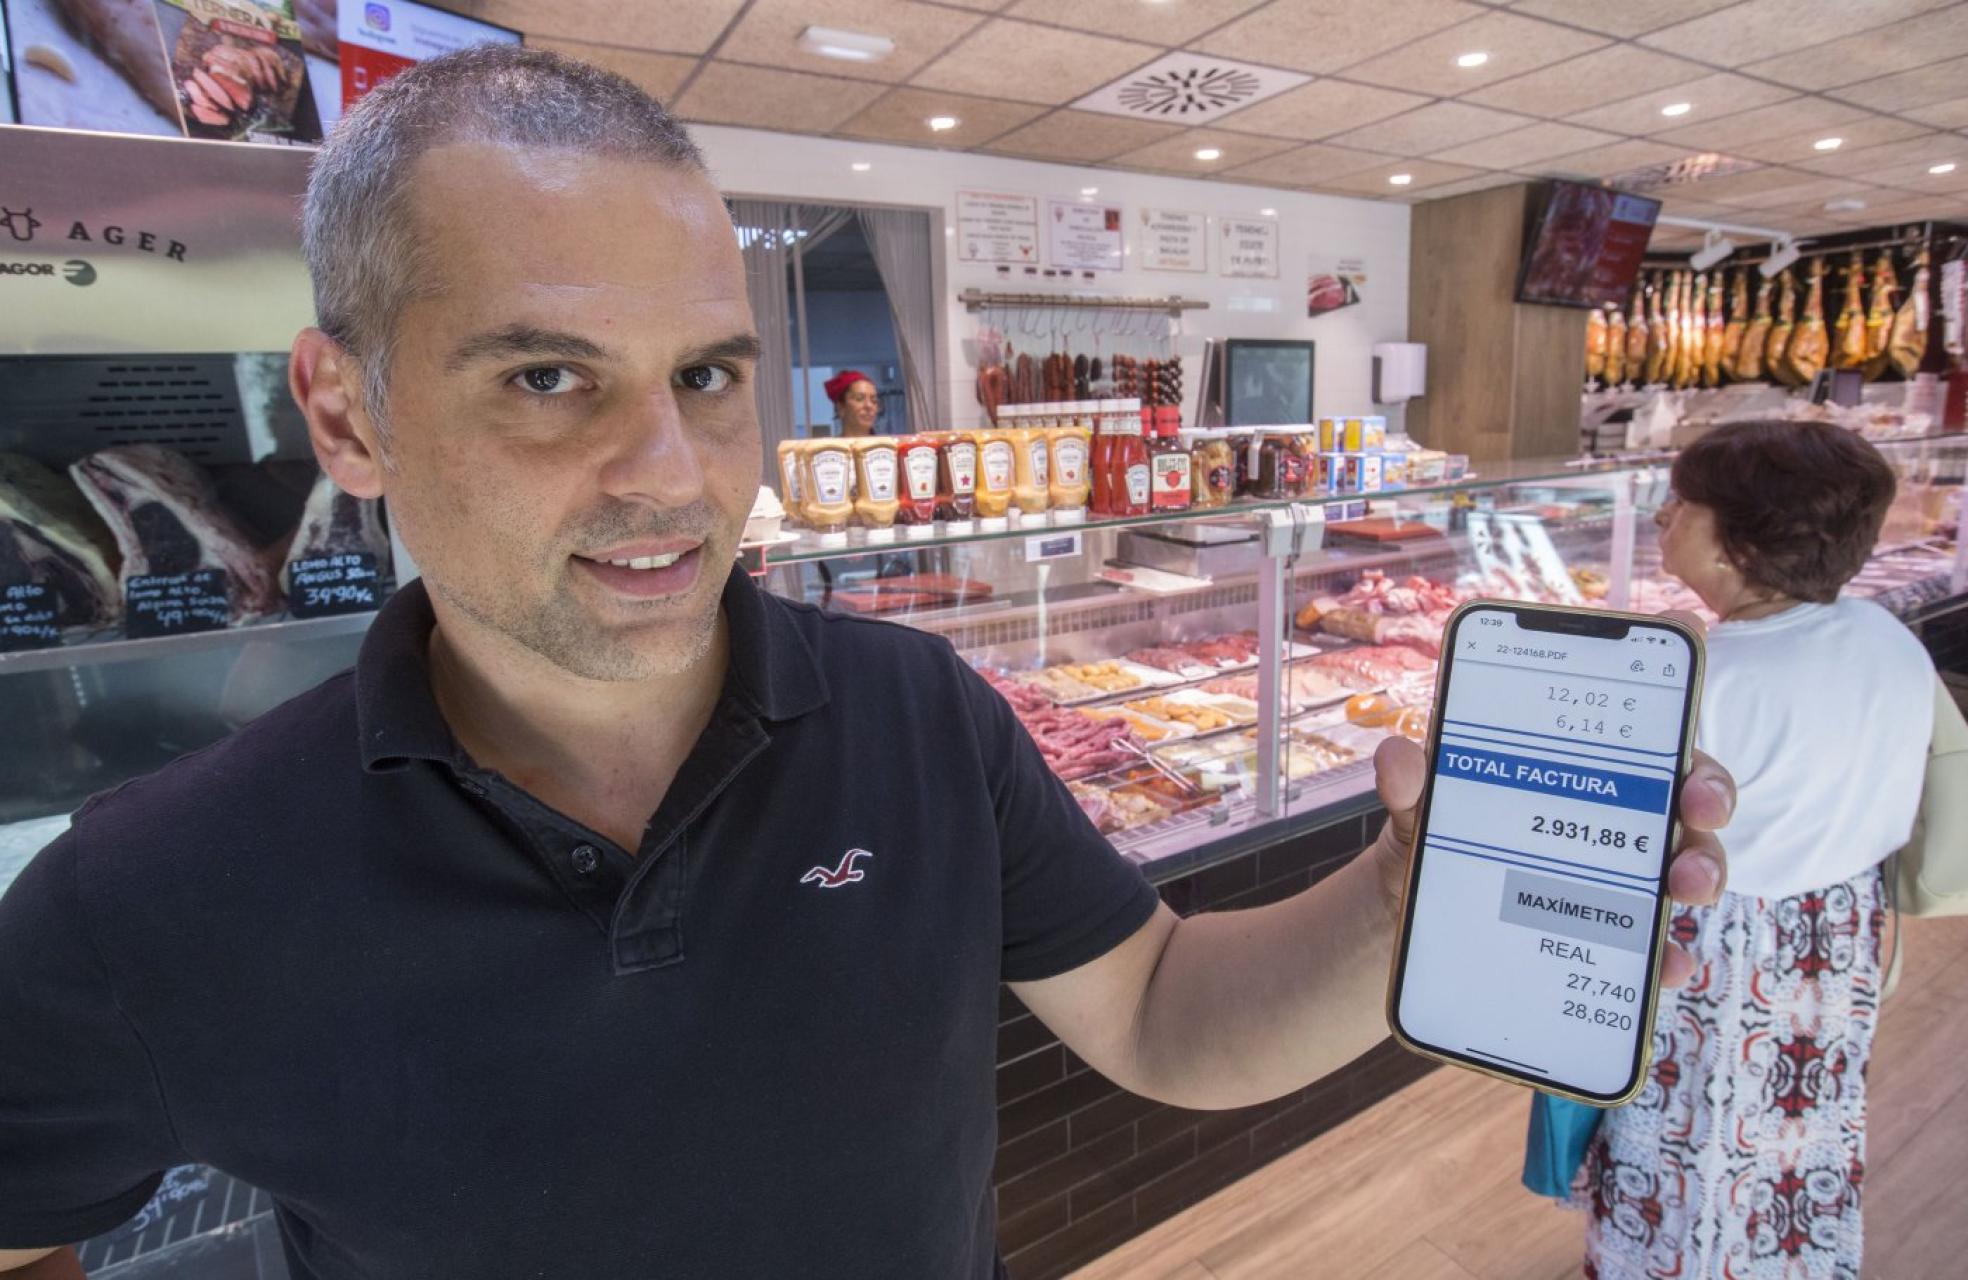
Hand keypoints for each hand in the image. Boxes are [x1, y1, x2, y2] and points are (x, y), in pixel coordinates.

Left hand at [1364, 737, 1733, 988]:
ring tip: (1682, 897)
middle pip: (1686, 813)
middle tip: (1694, 836)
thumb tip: (1396, 758)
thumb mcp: (1417, 805)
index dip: (1693, 765)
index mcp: (1582, 771)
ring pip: (1681, 875)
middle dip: (1706, 822)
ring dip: (1698, 881)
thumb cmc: (1432, 832)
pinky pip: (1647, 950)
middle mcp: (1614, 821)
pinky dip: (1663, 958)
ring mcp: (1615, 880)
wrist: (1407, 906)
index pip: (1659, 753)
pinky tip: (1663, 967)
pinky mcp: (1602, 938)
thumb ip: (1412, 783)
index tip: (1693, 784)